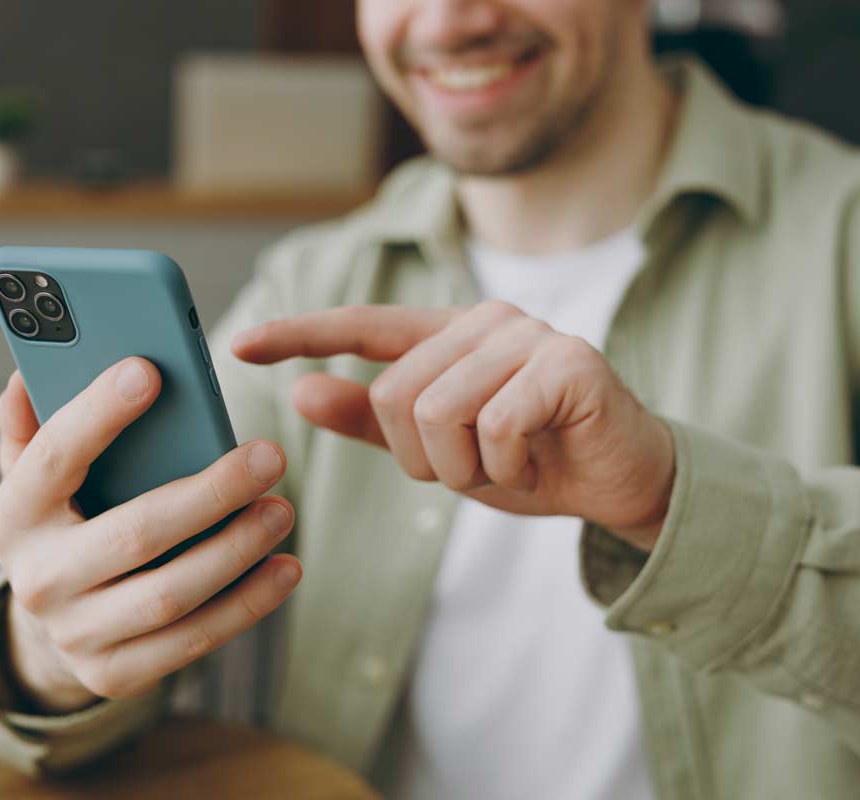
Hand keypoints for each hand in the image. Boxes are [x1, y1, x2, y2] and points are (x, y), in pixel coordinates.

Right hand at [0, 359, 301, 712]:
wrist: (55, 625)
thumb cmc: (66, 521)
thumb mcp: (37, 476)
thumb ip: (33, 426)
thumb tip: (25, 377)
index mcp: (13, 516)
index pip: (53, 458)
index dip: (98, 414)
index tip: (149, 372)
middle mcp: (36, 580)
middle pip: (134, 533)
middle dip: (210, 493)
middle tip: (269, 456)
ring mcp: (76, 634)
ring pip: (170, 594)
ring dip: (237, 551)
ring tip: (282, 510)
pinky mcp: (117, 673)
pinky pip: (193, 640)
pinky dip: (247, 605)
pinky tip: (285, 569)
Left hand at [233, 301, 673, 549]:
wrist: (619, 481)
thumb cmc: (530, 460)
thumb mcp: (441, 451)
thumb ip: (374, 423)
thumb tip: (301, 392)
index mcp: (448, 335)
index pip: (362, 326)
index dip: (300, 334)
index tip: (239, 346)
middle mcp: (485, 320)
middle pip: (394, 393)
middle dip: (423, 458)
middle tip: (473, 468)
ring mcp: (528, 336)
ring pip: (438, 411)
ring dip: (465, 468)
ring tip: (507, 466)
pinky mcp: (566, 363)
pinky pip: (494, 427)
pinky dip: (507, 469)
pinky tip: (537, 462)